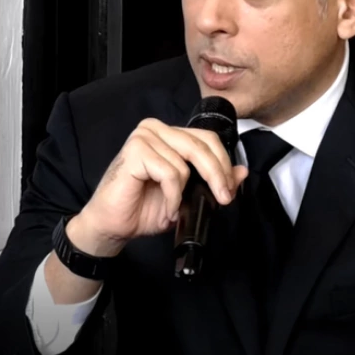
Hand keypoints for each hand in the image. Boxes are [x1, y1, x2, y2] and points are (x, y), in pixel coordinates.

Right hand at [69, 118, 248, 256]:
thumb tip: (242, 172)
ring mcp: (143, 137)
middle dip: (217, 175)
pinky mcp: (135, 152)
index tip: (230, 189)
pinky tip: (165, 207)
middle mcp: (155, 129)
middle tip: (223, 198)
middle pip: (201, 146)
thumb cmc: (143, 209)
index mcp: (168, 134)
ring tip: (173, 209)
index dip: (223, 163)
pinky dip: (172, 196)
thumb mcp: (187, 195)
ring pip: (185, 163)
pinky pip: (170, 173)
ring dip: (184, 194)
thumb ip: (212, 180)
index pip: (207, 138)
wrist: (112, 225)